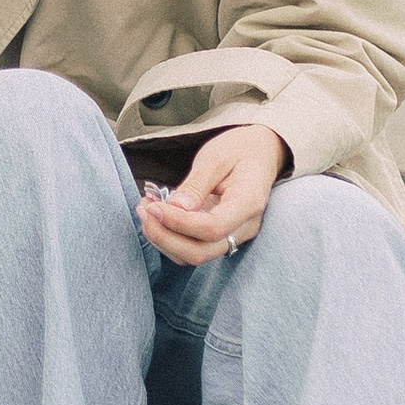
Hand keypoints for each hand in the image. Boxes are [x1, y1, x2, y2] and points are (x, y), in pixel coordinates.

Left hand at [137, 121, 289, 266]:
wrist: (260, 152)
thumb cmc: (240, 149)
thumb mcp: (216, 157)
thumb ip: (196, 184)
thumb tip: (174, 208)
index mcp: (248, 203)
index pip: (212, 228)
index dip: (178, 223)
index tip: (154, 207)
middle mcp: (244, 227)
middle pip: (201, 252)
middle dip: (165, 237)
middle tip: (144, 210)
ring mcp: (234, 235)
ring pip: (194, 255)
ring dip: (163, 239)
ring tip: (146, 208)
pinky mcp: (220, 235)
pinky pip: (193, 247)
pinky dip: (170, 237)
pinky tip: (156, 215)